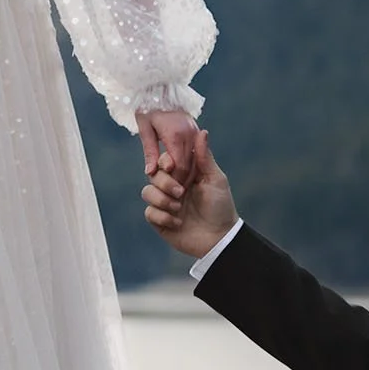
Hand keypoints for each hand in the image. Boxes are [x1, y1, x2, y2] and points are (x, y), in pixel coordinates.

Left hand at [137, 108, 199, 187]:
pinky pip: (196, 152)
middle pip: (189, 165)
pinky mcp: (196, 130)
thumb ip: (149, 152)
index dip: (174, 180)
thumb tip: (150, 173)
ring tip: (178, 184)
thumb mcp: (145, 130)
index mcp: (175, 135)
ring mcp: (194, 131)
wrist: (160, 86)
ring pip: (195, 160)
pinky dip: (191, 163)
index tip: (169, 190)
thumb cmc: (148, 107)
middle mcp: (188, 134)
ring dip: (188, 173)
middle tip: (174, 192)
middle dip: (182, 180)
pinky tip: (183, 171)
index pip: (179, 166)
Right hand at [141, 129, 237, 259]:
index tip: (171, 165)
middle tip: (181, 192)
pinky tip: (178, 223)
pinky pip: (149, 213)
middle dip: (165, 183)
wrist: (219, 238)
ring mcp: (165, 204)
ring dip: (162, 200)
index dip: (164, 162)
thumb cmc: (221, 207)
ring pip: (147, 193)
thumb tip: (203, 131)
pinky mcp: (160, 221)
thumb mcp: (215, 179)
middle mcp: (172, 187)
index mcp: (184, 175)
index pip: (165, 161)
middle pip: (153, 175)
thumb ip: (204, 157)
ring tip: (179, 209)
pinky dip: (163, 217)